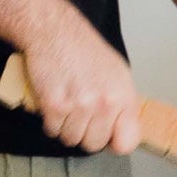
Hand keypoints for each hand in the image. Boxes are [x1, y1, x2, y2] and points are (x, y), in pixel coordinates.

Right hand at [22, 4, 141, 153]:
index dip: (114, 143)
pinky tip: (53, 103)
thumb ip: (122, 103)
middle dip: (84, 134)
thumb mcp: (117, 72)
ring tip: (66, 106)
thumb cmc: (85, 50)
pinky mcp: (55, 104)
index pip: (127, 142)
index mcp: (124, 96)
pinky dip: (49, 121)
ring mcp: (80, 105)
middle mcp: (105, 103)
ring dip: (65, 128)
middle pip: (93, 145)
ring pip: (71, 139)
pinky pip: (52, 130)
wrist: (55, 31)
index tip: (106, 136)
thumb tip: (123, 130)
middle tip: (79, 115)